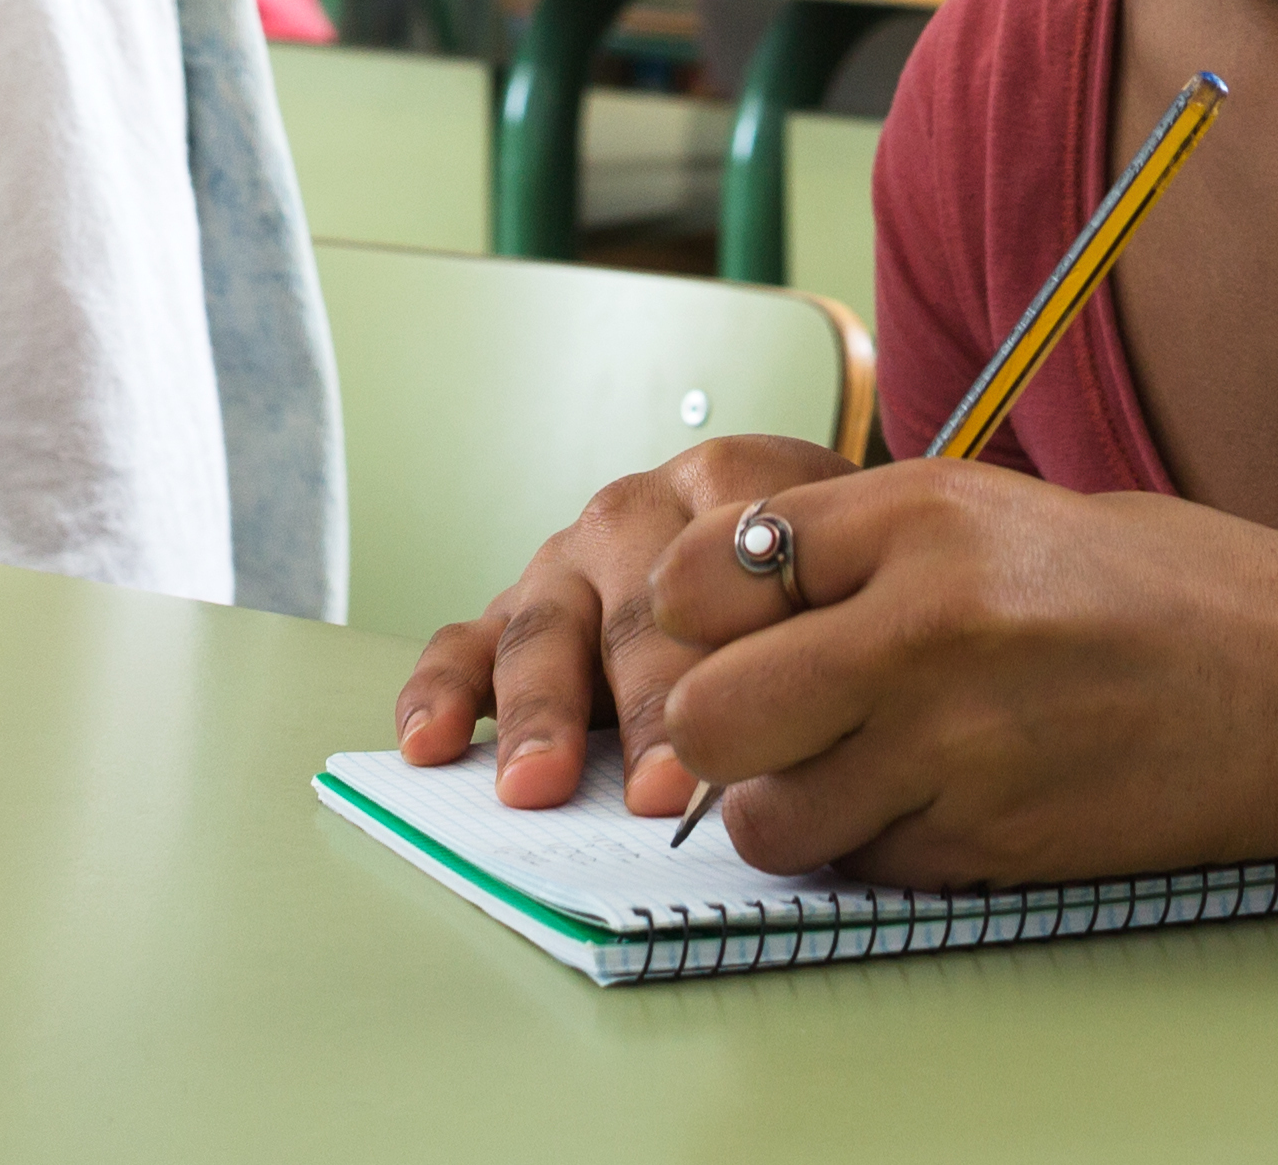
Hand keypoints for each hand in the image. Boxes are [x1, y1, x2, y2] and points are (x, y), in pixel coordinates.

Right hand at [393, 433, 853, 818]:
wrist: (786, 559)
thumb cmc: (817, 589)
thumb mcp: (845, 588)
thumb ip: (827, 646)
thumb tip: (816, 759)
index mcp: (730, 485)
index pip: (725, 567)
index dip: (732, 664)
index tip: (745, 746)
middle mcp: (637, 515)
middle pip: (638, 609)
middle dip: (650, 708)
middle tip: (662, 793)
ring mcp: (567, 562)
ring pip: (544, 629)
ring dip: (540, 713)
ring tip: (538, 785)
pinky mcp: (512, 610)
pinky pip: (464, 644)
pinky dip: (441, 692)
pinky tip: (431, 745)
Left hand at [625, 457, 1277, 887]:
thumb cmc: (1157, 585)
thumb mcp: (993, 506)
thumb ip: (861, 546)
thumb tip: (734, 597)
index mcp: (919, 514)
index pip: (703, 572)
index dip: (699, 610)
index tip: (733, 625)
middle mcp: (923, 626)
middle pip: (708, 715)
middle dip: (720, 728)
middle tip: (769, 720)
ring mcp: (956, 745)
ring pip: (773, 818)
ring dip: (791, 805)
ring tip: (854, 769)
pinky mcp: (992, 840)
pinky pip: (866, 865)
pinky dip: (878, 847)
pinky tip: (941, 799)